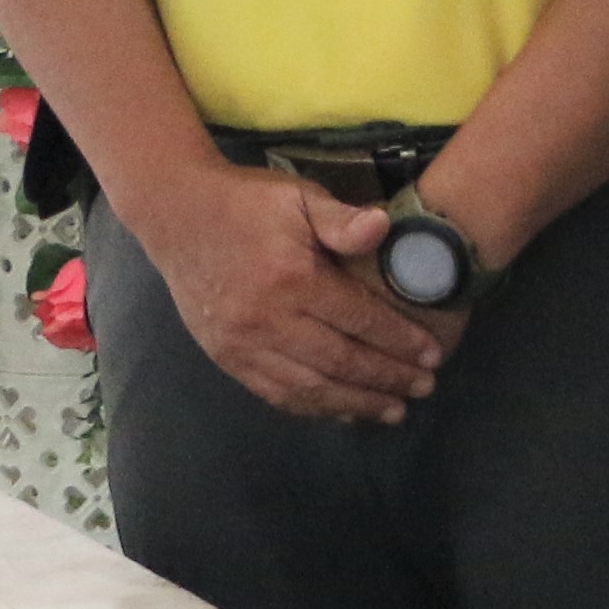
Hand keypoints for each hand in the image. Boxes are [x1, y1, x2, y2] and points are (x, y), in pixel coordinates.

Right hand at [136, 163, 448, 426]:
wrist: (176, 214)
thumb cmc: (247, 201)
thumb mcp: (297, 196)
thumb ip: (341, 218)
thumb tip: (384, 227)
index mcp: (291, 279)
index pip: (358, 319)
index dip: (398, 340)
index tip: (432, 355)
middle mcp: (267, 320)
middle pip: (339, 361)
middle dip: (386, 378)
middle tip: (425, 388)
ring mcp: (242, 345)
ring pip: (309, 387)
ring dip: (355, 403)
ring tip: (393, 410)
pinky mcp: (226, 357)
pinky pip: (275, 393)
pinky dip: (313, 407)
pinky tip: (341, 411)